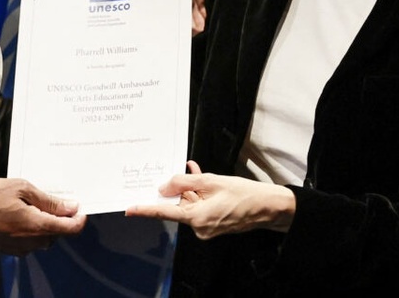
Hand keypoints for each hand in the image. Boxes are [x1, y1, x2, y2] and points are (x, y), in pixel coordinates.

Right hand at [0, 178, 85, 254]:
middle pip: (58, 233)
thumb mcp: (21, 188)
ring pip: (44, 238)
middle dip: (59, 218)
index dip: (79, 219)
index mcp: (37, 226)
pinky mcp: (11, 250)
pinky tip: (22, 215)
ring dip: (45, 224)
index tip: (80, 208)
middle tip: (49, 199)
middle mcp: (32, 242)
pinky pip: (31, 241)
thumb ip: (48, 200)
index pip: (70, 229)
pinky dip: (32, 230)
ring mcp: (21, 249)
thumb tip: (71, 207)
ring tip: (31, 205)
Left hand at [125, 161, 294, 239]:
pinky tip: (200, 178)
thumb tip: (164, 187)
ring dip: (191, 189)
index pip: (164, 213)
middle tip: (182, 172)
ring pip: (190, 204)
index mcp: (196, 218)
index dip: (146, 209)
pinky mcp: (214, 225)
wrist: (269, 207)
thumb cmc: (243, 194)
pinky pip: (200, 207)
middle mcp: (199, 227)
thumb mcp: (211, 181)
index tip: (129, 209)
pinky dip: (199, 194)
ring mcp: (207, 228)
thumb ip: (184, 182)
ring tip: (195, 170)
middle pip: (179, 206)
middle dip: (179, 189)